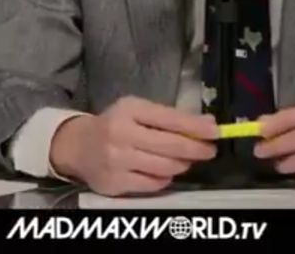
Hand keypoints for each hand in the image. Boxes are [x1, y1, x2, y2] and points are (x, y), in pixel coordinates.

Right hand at [49, 96, 218, 195]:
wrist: (78, 146)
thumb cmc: (115, 124)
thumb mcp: (138, 111)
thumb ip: (170, 117)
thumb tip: (208, 124)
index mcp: (129, 109)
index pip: (170, 118)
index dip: (196, 127)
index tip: (216, 132)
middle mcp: (121, 134)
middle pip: (170, 145)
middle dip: (195, 149)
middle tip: (210, 151)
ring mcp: (117, 160)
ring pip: (165, 167)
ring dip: (182, 165)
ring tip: (186, 161)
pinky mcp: (115, 182)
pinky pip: (153, 184)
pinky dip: (165, 179)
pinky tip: (165, 172)